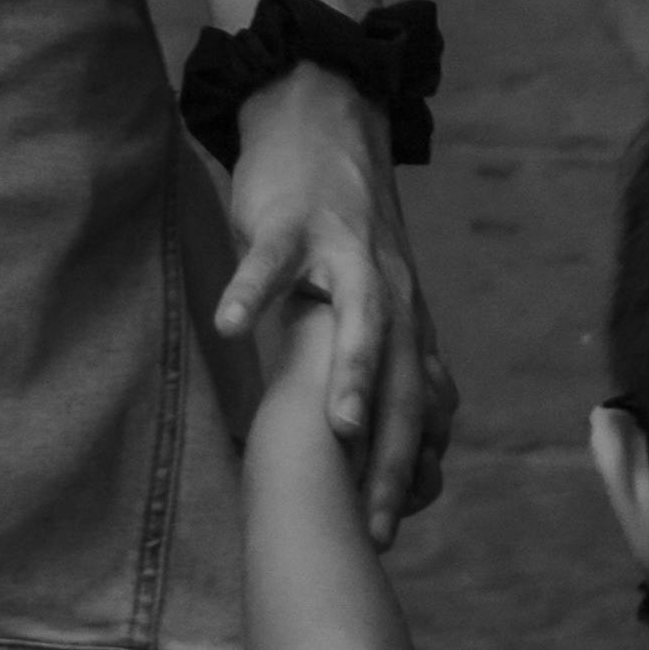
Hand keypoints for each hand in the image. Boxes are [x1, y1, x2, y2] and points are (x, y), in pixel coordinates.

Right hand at [216, 66, 455, 541]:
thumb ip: (382, 356)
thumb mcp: (374, 292)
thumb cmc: (339, 223)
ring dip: (350, 372)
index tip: (393, 530)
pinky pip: (271, 259)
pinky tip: (230, 327)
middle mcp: (389, 289)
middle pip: (401, 377)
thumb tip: (378, 438)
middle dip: (390, 450)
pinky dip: (254, 290)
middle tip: (378, 518)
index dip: (408, 468)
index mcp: (406, 315)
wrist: (321, 119)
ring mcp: (342, 253)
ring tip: (336, 430)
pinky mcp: (293, 220)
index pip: (418, 404)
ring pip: (357, 318)